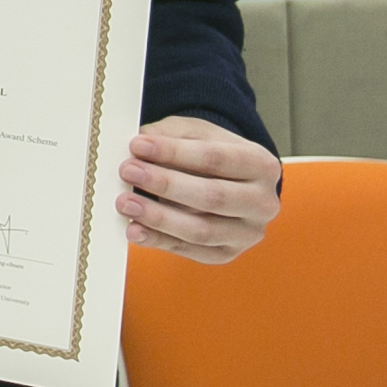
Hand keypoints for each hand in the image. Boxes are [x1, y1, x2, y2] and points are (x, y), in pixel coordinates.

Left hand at [120, 116, 280, 262]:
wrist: (230, 182)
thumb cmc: (211, 155)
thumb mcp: (196, 134)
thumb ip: (170, 135)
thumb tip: (138, 145)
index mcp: (260, 165)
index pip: (215, 158)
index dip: (174, 152)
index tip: (138, 145)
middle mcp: (262, 203)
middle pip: (212, 197)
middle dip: (165, 184)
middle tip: (128, 171)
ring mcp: (247, 233)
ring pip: (201, 230)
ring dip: (159, 218)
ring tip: (125, 203)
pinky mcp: (227, 253)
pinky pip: (190, 251)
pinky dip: (159, 240)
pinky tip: (135, 230)